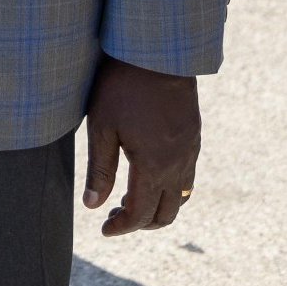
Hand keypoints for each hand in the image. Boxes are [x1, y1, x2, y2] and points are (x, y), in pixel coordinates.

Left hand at [82, 56, 200, 234]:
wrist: (157, 55)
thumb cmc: (121, 88)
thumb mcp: (101, 127)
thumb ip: (99, 169)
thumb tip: (93, 206)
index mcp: (153, 167)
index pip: (140, 213)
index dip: (121, 227)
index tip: (104, 230)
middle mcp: (178, 166)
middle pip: (165, 213)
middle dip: (139, 221)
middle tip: (113, 216)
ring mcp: (189, 152)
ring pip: (179, 197)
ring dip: (157, 206)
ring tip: (129, 198)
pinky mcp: (193, 138)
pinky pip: (187, 177)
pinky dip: (169, 188)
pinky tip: (149, 174)